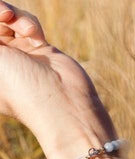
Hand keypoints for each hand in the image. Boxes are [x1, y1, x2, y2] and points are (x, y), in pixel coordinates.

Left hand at [0, 1, 113, 140]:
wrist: (62, 101)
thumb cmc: (21, 87)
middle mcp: (1, 60)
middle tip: (6, 16)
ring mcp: (19, 53)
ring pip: (9, 18)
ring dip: (15, 17)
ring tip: (27, 30)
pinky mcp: (39, 48)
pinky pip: (28, 23)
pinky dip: (31, 25)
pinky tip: (37, 39)